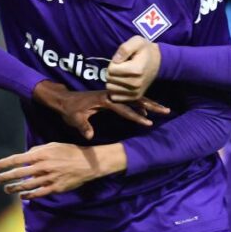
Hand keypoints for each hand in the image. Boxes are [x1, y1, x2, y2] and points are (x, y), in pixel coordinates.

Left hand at [0, 142, 125, 199]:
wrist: (87, 163)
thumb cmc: (69, 151)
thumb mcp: (52, 146)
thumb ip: (37, 151)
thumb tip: (24, 156)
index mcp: (41, 154)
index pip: (17, 159)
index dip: (5, 163)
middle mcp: (43, 167)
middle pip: (19, 173)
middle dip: (6, 176)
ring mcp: (49, 178)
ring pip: (27, 185)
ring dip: (14, 187)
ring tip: (6, 189)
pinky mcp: (55, 188)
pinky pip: (38, 193)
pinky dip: (29, 195)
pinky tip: (22, 196)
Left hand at [31, 80, 168, 139]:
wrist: (64, 99)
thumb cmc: (69, 110)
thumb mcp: (74, 119)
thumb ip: (83, 127)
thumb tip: (90, 137)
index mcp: (104, 99)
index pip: (124, 108)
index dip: (136, 116)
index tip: (148, 122)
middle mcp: (111, 94)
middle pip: (135, 98)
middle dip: (151, 104)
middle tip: (166, 110)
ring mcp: (112, 95)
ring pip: (134, 97)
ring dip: (148, 103)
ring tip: (162, 110)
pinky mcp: (111, 97)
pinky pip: (129, 99)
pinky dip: (139, 104)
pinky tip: (145, 111)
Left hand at [106, 36, 161, 101]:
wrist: (158, 63)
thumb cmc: (145, 51)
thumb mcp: (137, 41)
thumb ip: (125, 48)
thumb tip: (115, 60)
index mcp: (136, 70)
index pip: (111, 70)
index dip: (113, 63)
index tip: (122, 60)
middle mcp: (136, 84)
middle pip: (109, 79)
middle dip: (112, 72)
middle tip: (121, 67)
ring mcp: (135, 92)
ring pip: (110, 89)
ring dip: (113, 81)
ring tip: (122, 74)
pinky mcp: (134, 98)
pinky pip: (115, 97)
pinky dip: (115, 90)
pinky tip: (122, 83)